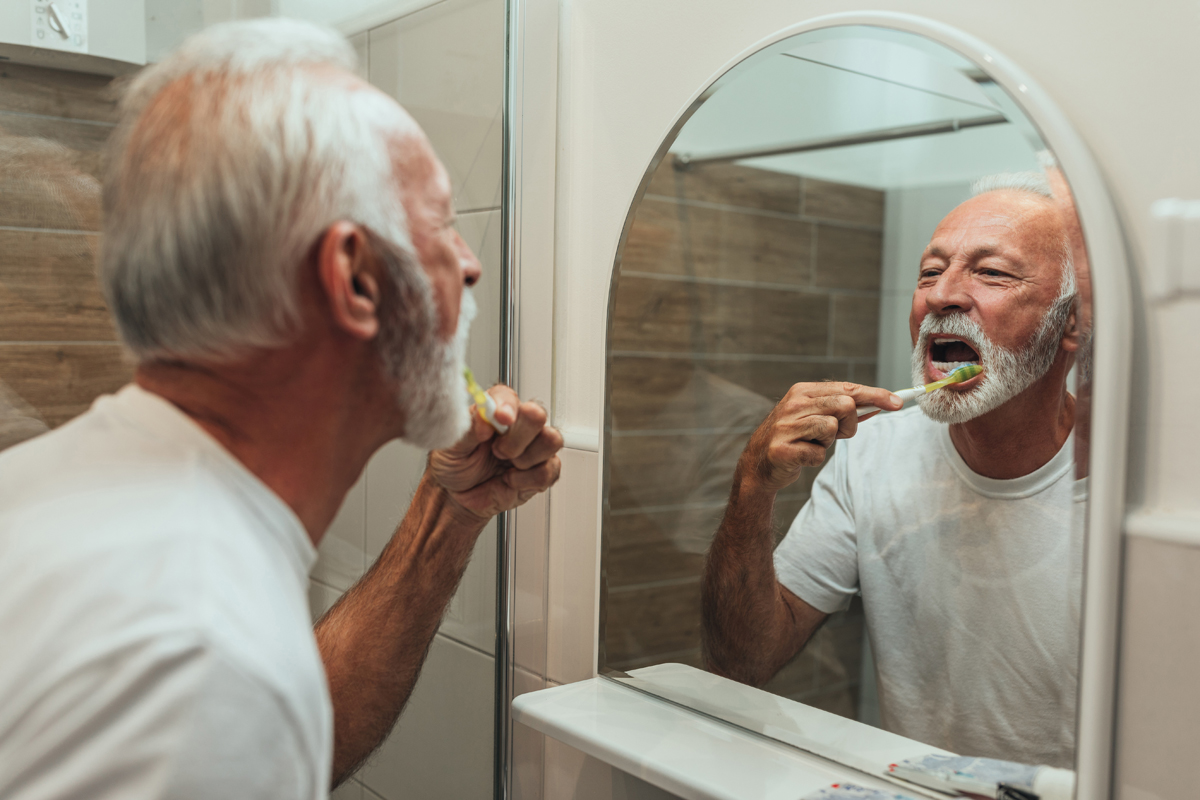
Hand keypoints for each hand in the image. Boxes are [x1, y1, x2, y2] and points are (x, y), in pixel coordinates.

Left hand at [428, 384, 563, 518]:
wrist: (457, 496)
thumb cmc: (454, 465)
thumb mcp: (451, 446)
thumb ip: (468, 429)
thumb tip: (484, 418)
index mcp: (494, 411)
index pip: (508, 396)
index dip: (507, 406)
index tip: (501, 419)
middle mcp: (517, 425)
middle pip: (537, 415)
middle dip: (518, 437)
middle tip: (498, 451)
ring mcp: (532, 447)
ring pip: (551, 440)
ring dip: (526, 458)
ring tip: (506, 466)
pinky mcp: (541, 471)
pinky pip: (550, 470)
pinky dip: (527, 480)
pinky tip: (511, 480)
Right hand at [738, 382, 901, 492]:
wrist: (758, 465)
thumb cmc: (793, 439)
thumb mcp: (815, 418)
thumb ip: (843, 411)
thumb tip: (878, 405)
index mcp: (802, 391)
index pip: (847, 388)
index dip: (875, 395)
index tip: (898, 403)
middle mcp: (793, 404)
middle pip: (845, 405)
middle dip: (848, 424)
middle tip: (834, 434)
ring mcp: (786, 426)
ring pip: (832, 428)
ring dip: (827, 443)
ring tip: (810, 443)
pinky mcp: (782, 449)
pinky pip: (818, 454)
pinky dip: (815, 459)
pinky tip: (800, 456)